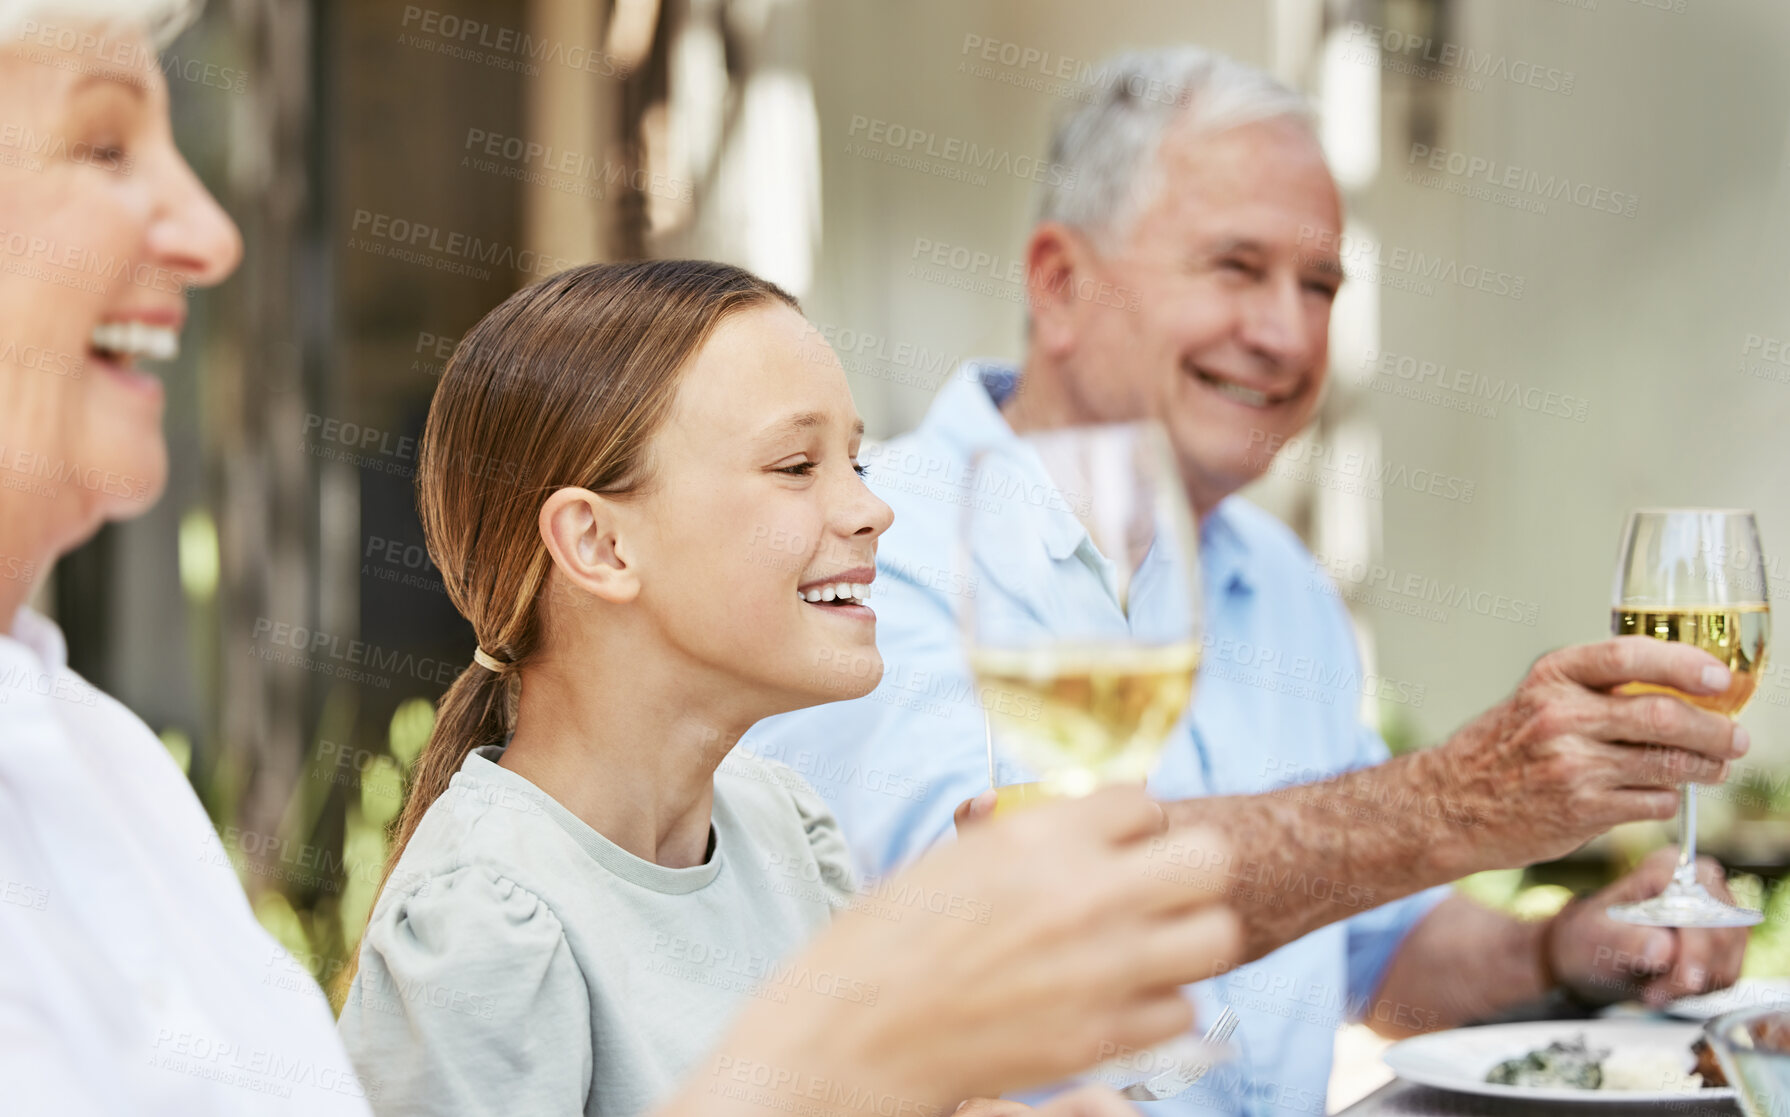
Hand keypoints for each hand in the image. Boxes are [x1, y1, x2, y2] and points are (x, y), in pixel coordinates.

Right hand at [694, 785, 1241, 1111]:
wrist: (853, 1035)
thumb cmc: (884, 944)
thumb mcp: (952, 860)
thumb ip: (1024, 837)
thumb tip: (1077, 821)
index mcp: (1036, 836)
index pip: (1143, 801)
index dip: (1131, 825)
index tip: (1115, 845)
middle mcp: (1081, 894)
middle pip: (1207, 859)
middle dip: (1184, 868)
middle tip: (1154, 887)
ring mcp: (1100, 969)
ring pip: (1215, 934)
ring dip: (1186, 935)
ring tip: (1149, 944)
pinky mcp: (1101, 1037)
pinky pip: (1183, 1008)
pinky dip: (1161, 1003)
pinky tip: (1121, 998)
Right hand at [1418, 637, 1748, 874]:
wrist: (1451, 804)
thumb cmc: (1501, 750)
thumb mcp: (1536, 701)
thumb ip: (1596, 692)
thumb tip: (1681, 694)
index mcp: (1551, 679)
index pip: (1629, 657)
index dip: (1683, 664)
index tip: (1717, 677)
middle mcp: (1560, 718)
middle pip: (1663, 716)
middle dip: (1715, 729)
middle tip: (1735, 738)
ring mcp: (1572, 766)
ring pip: (1668, 764)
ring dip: (1704, 768)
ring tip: (1714, 768)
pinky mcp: (1581, 810)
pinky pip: (1653, 802)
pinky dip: (1667, 799)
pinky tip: (1657, 794)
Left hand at [1545, 848, 1747, 1006]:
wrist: (1590, 953)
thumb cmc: (1589, 936)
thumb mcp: (1595, 937)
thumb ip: (1626, 940)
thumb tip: (1663, 949)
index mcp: (1668, 867)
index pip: (1701, 907)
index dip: (1697, 948)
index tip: (1684, 981)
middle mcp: (1701, 884)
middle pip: (1723, 935)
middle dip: (1691, 973)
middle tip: (1654, 994)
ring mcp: (1718, 913)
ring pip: (1727, 959)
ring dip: (1692, 985)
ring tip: (1653, 990)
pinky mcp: (1724, 943)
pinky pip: (1727, 974)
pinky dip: (1698, 990)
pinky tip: (1666, 987)